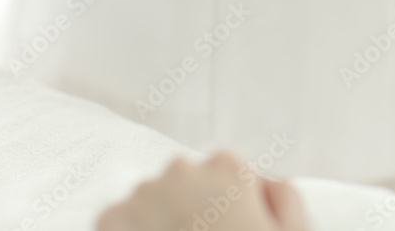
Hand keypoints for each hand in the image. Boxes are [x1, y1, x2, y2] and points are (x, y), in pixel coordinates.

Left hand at [97, 152, 307, 230]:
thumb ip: (284, 194)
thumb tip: (264, 182)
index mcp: (228, 169)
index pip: (224, 168)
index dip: (229, 202)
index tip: (229, 229)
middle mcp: (182, 172)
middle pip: (185, 182)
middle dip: (190, 209)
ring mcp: (142, 196)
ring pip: (150, 200)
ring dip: (159, 222)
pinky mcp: (110, 222)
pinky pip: (118, 221)